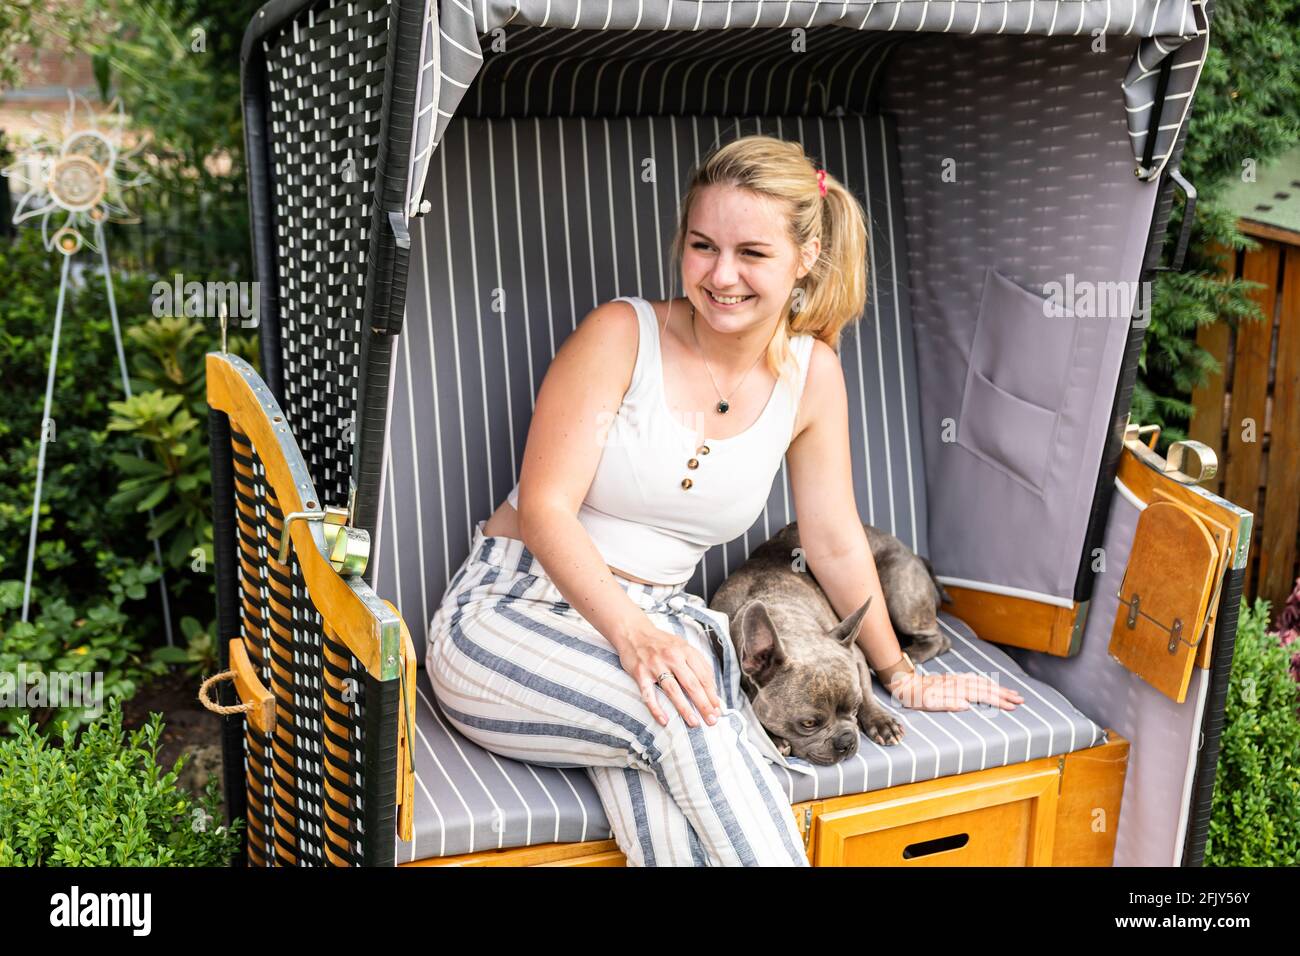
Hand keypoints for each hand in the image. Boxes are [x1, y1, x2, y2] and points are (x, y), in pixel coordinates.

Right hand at [618, 626, 722, 728]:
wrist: (633, 632)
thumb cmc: (662, 643)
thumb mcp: (683, 646)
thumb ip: (698, 663)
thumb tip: (712, 687)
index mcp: (685, 651)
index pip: (703, 676)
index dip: (712, 694)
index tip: (718, 709)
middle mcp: (672, 657)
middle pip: (692, 684)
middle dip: (704, 704)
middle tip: (712, 720)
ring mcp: (655, 665)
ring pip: (673, 690)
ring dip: (685, 708)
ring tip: (694, 722)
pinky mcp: (640, 673)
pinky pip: (649, 694)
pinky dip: (656, 709)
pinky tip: (664, 720)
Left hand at [885, 670, 1023, 711]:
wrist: (905, 683)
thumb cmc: (916, 697)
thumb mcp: (928, 703)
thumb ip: (948, 703)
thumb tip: (967, 705)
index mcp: (956, 690)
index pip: (983, 696)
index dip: (999, 701)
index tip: (1013, 706)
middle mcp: (959, 683)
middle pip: (987, 687)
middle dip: (1005, 694)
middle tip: (1021, 700)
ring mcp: (957, 680)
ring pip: (983, 682)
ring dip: (998, 687)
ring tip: (1012, 693)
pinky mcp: (954, 679)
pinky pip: (975, 679)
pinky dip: (987, 682)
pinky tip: (990, 684)